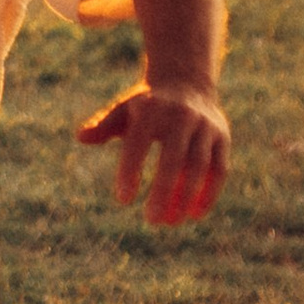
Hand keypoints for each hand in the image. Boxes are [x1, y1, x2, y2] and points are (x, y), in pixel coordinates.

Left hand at [77, 84, 229, 225]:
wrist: (185, 82)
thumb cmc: (146, 106)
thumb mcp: (123, 110)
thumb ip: (103, 125)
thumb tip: (81, 136)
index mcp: (151, 109)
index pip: (139, 142)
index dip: (130, 170)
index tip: (123, 199)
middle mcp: (181, 115)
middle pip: (173, 158)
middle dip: (163, 191)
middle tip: (152, 220)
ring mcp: (204, 126)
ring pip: (198, 166)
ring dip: (187, 196)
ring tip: (172, 222)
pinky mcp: (222, 136)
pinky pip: (218, 168)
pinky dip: (209, 192)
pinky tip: (195, 214)